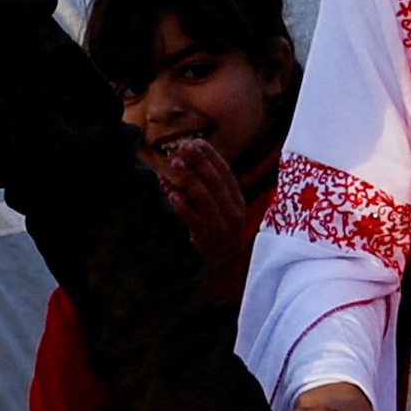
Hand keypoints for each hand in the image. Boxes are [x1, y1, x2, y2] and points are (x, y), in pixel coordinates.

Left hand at [150, 136, 248, 269]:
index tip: (198, 142)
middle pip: (215, 182)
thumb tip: (186, 164)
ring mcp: (221, 227)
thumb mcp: (223, 210)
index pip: (226, 174)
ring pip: (205, 199)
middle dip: (199, 162)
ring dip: (189, 178)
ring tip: (175, 163)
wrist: (228, 268)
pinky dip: (184, 208)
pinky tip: (173, 195)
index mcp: (237, 201)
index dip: (212, 157)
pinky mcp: (207, 240)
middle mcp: (232, 212)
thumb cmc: (221, 233)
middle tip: (182, 147)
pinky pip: (195, 222)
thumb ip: (210, 190)